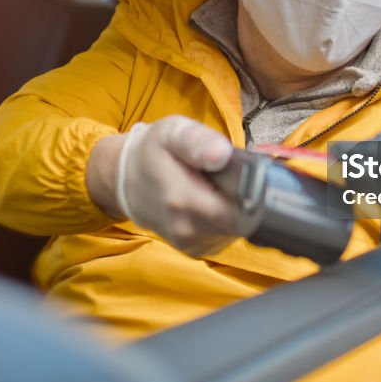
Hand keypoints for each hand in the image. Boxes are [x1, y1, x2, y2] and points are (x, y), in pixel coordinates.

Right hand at [88, 116, 240, 256]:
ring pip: (238, 229)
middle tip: (227, 177)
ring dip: (234, 208)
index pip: (241, 211)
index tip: (248, 175)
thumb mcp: (171, 132)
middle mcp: (188, 229)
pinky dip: (225, 218)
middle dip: (245, 198)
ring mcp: (192, 243)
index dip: (253, 193)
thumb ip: (197, 140)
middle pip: (244, 220)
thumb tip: (221, 154)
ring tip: (215, 188)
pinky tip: (211, 201)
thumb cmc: (152, 152)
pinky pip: (226, 235)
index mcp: (184, 200)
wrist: (127, 181)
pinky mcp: (196, 249)